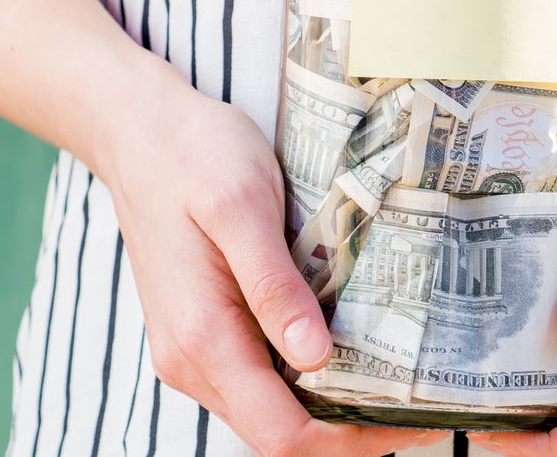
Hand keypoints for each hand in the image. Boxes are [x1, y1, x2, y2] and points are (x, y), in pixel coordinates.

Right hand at [100, 84, 444, 456]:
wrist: (137, 130)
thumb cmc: (193, 155)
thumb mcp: (243, 205)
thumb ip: (273, 285)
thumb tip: (314, 355)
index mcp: (203, 338)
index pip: (281, 433)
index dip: (347, 442)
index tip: (409, 421)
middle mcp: (191, 361)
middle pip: (278, 434)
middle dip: (349, 432)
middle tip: (419, 403)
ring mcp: (193, 350)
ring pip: (269, 412)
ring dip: (330, 409)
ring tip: (396, 380)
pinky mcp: (202, 331)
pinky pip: (258, 378)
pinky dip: (306, 380)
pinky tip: (351, 349)